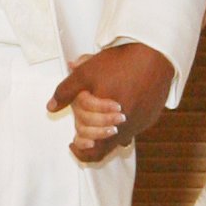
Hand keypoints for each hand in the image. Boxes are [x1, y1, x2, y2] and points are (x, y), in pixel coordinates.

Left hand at [49, 44, 173, 163]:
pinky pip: (136, 124)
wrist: (155, 53)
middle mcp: (130, 130)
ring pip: (123, 135)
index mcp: (112, 126)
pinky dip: (124, 120)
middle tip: (83, 129)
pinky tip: (119, 104)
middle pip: (108, 146)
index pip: (95, 152)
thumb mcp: (85, 74)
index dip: (81, 152)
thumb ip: (66, 92)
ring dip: (108, 128)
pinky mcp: (152, 114)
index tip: (73, 143)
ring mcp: (143, 122)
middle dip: (92, 139)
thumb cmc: (121, 64)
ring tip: (100, 113)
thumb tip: (50, 107)